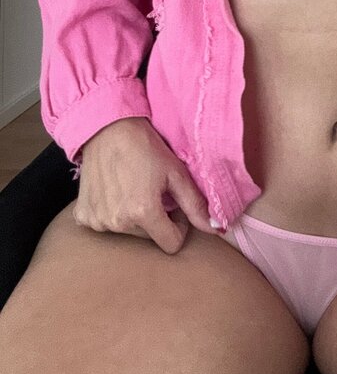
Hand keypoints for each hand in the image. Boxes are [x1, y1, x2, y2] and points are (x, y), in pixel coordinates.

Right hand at [74, 116, 221, 253]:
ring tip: (133, 187)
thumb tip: (217, 228)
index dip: (179, 227)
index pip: (171, 244)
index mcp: (143, 213)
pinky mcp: (83, 216)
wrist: (107, 129)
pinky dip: (112, 212)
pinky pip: (104, 225)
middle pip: (149, 238)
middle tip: (153, 191)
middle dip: (156, 219)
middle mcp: (118, 223)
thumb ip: (196, 204)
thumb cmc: (145, 146)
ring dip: (134, 216)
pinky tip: (114, 190)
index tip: (175, 207)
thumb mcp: (176, 172)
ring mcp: (98, 221)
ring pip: (128, 232)